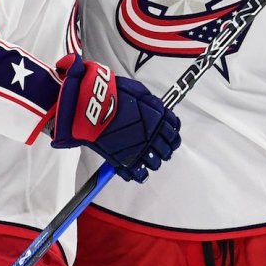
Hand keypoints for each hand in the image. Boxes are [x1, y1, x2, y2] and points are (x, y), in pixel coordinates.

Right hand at [50, 54, 180, 181]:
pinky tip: (138, 172)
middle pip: (167, 149)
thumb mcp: (138, 91)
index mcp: (158, 117)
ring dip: (153, 162)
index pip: (174, 131)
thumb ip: (150, 102)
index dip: (172, 135)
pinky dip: (138, 174)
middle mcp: (152, 135)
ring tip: (147, 160)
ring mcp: (139, 149)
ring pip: (155, 163)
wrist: (91, 104)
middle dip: (163, 150)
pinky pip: (137, 174)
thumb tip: (157, 107)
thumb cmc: (112, 94)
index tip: (168, 136)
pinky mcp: (124, 159)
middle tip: (156, 148)